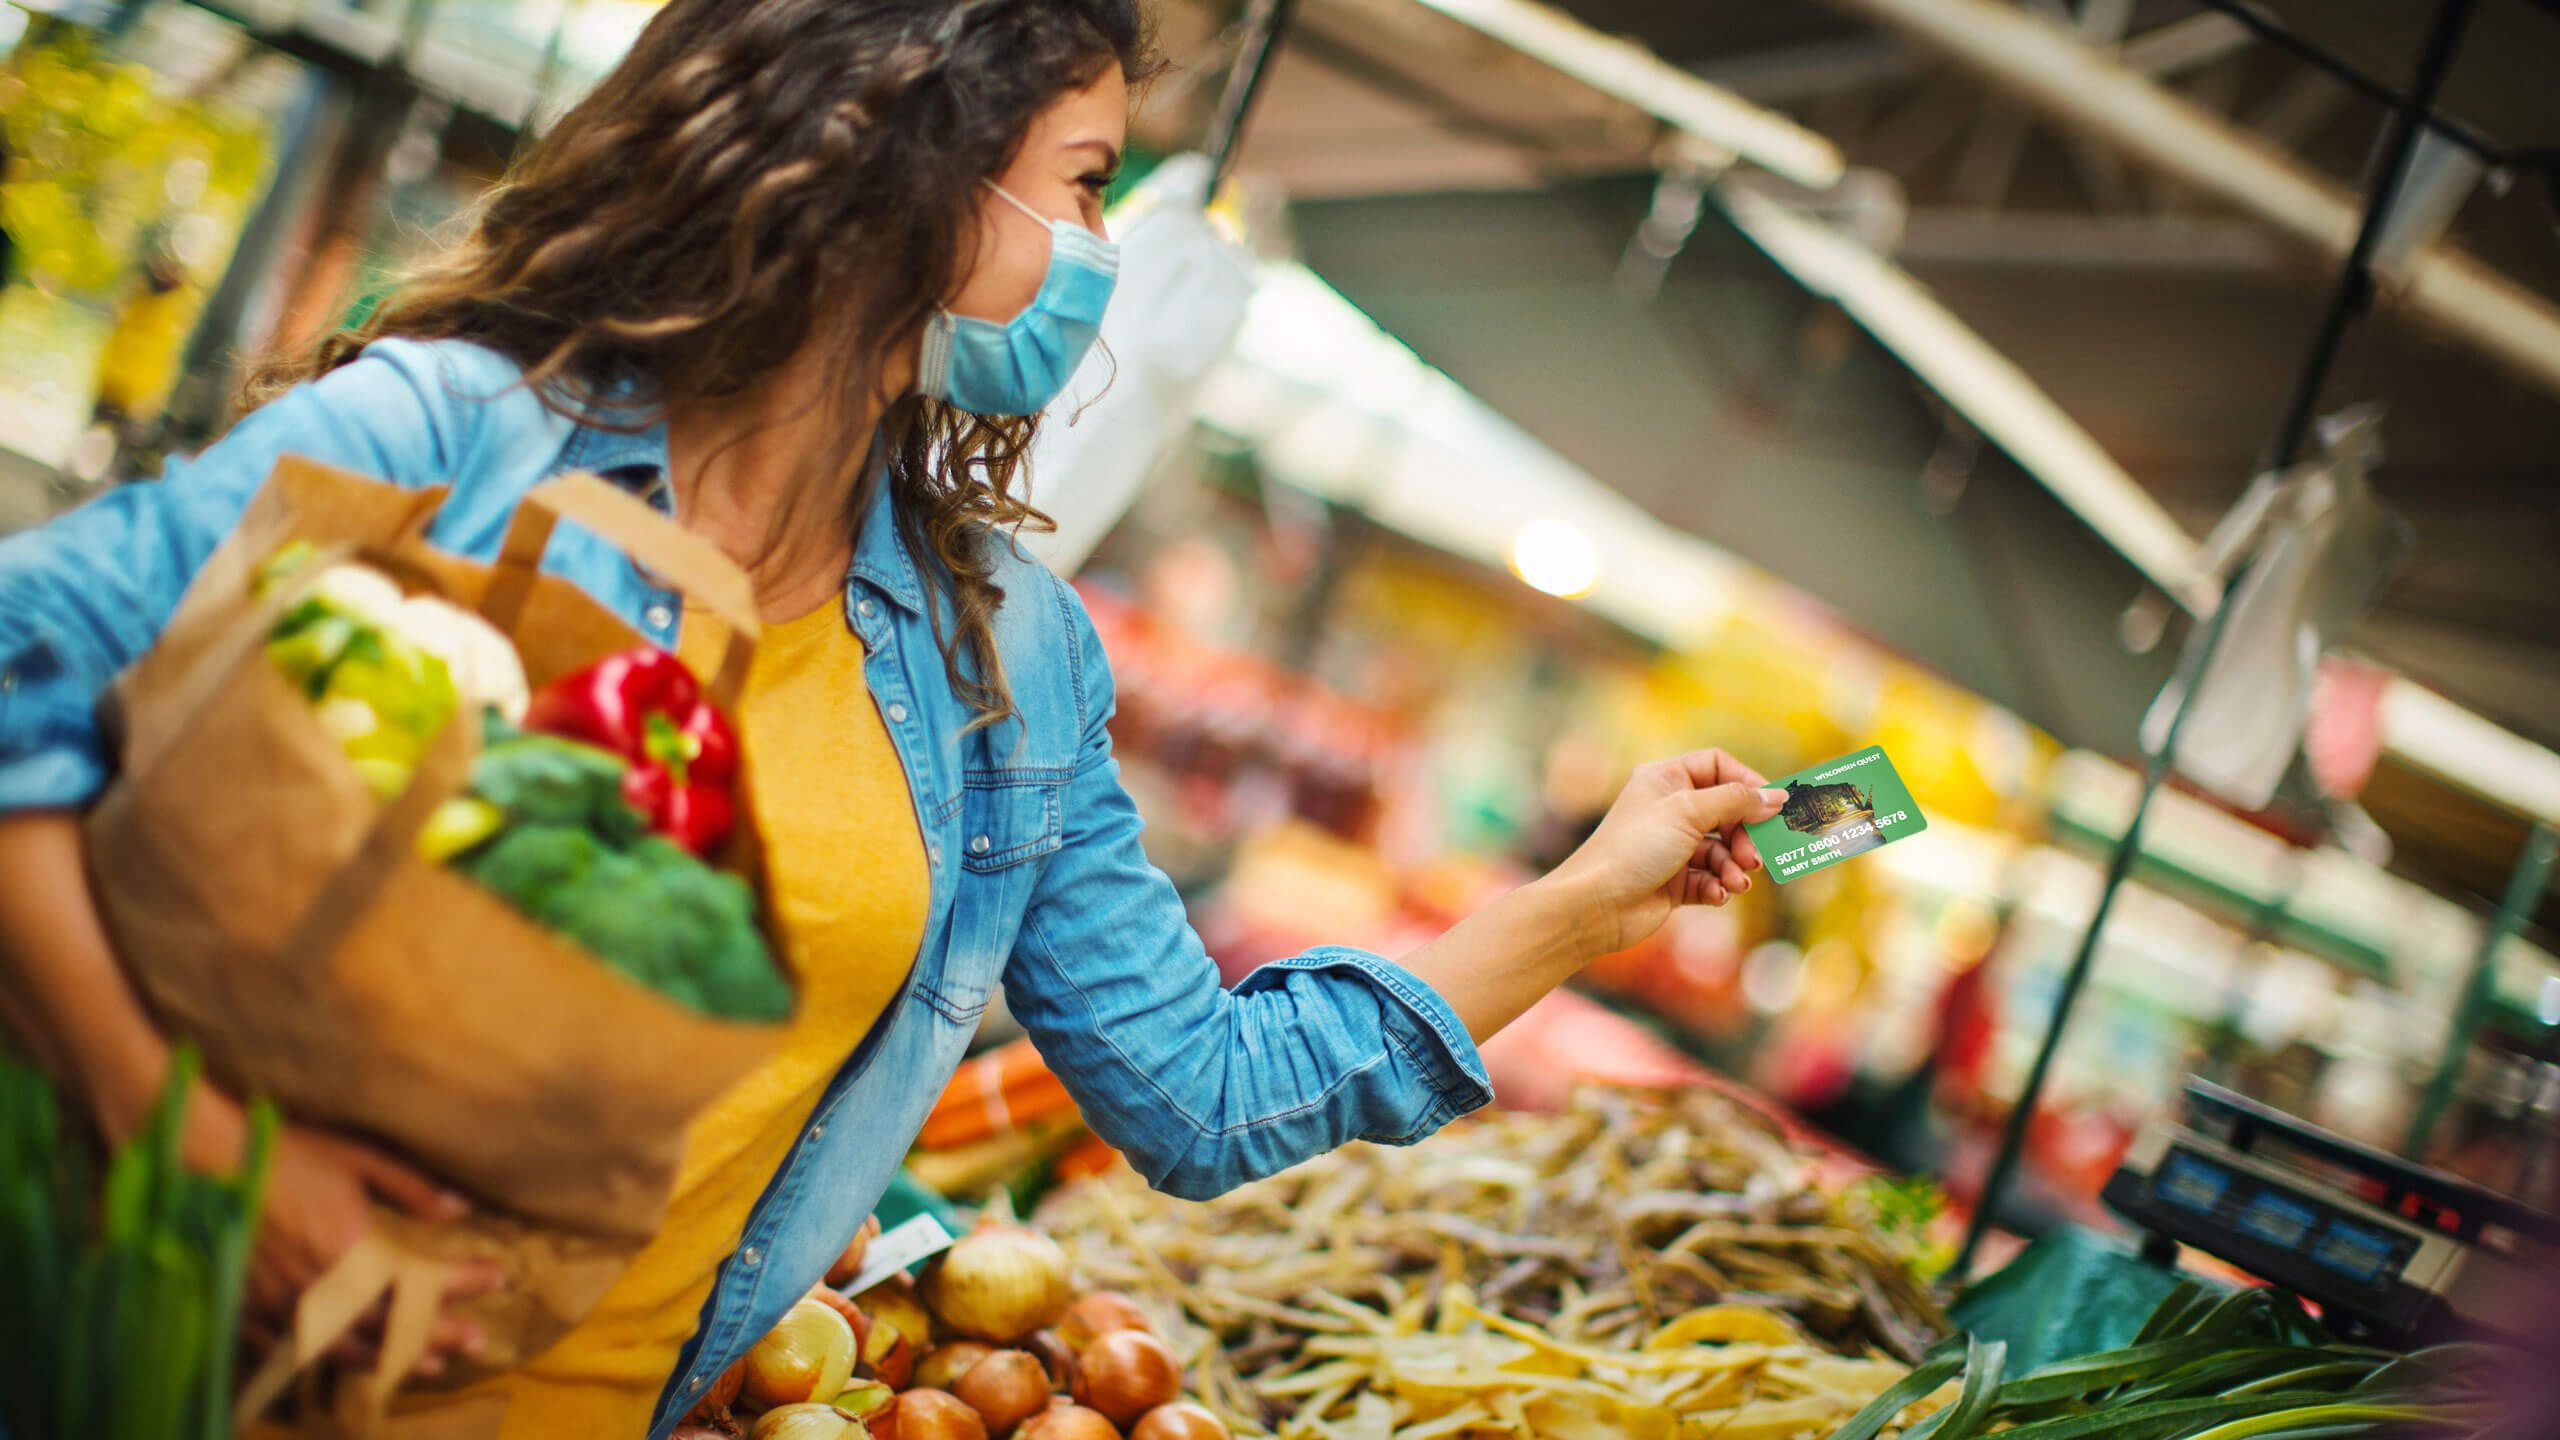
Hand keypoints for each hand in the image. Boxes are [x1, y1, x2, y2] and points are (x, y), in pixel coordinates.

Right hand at [155, 1084, 500, 1377]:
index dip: (464, 1281)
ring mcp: (282, 1307)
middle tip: (475, 1341)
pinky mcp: (252, 1314)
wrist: (202, 1162)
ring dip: (393, 1358)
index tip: (497, 1276)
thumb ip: (410, 1187)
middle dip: (438, 1334)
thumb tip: (459, 1208)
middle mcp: (318, 1288)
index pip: (421, 1279)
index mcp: (348, 1248)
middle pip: (390, 1326)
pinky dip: (336, 1361)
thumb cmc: (282, 1152)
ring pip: (347, 1350)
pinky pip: (299, 1353)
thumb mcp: (356, 1158)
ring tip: (429, 1364)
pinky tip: (356, 1362)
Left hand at [1551, 748, 1787, 952]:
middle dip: (1744, 835)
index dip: (1747, 783)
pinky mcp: (1673, 881)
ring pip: (1721, 851)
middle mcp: (1668, 809)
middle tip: (1754, 857)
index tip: (1772, 805)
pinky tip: (1717, 894)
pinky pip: (1709, 879)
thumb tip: (1776, 796)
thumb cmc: (1634, 847)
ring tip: (1736, 882)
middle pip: (1726, 812)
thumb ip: (1736, 801)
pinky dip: (1717, 887)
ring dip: (1734, 867)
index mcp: (1665, 779)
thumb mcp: (1689, 812)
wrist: (1596, 904)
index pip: (1717, 766)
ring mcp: (1671, 846)